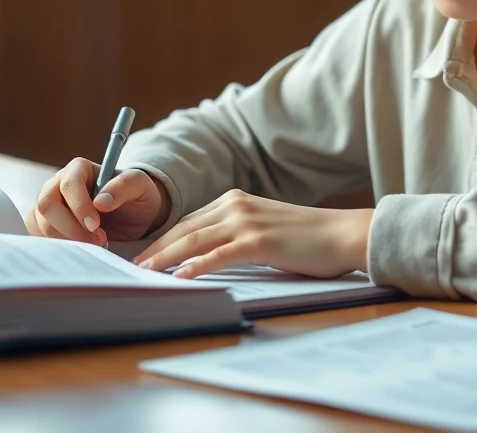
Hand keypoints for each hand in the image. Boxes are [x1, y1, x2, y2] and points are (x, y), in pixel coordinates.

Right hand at [27, 158, 171, 246]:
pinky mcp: (49, 225)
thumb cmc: (136, 194)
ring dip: (68, 239)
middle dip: (70, 227)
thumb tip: (100, 202)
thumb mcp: (139, 185)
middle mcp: (58, 184)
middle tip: (97, 240)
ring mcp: (51, 206)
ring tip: (96, 244)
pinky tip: (84, 248)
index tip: (95, 225)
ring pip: (43, 223)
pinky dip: (63, 247)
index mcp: (79, 169)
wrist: (135, 214)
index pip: (68, 185)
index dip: (79, 206)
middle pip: (47, 204)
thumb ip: (123, 186)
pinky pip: (44, 237)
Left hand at [132, 189, 371, 278]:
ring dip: (166, 257)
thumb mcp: (265, 227)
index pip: (188, 221)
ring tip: (145, 273)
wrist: (342, 233)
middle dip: (156, 248)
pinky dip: (196, 265)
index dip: (163, 238)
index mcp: (235, 201)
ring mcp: (247, 222)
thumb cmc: (308, 237)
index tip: (144, 254)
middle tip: (134, 267)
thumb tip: (210, 255)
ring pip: (194, 240)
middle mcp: (236, 205)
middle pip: (184, 228)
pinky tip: (180, 277)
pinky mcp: (259, 241)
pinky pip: (219, 255)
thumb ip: (238, 234)